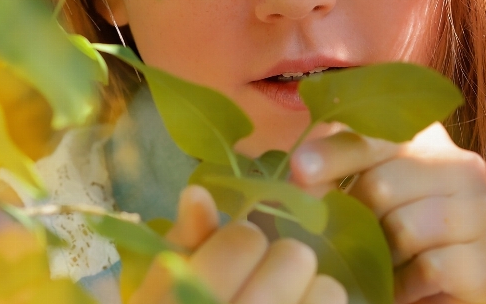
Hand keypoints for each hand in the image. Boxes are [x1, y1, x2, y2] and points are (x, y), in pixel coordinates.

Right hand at [131, 185, 346, 303]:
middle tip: (265, 281)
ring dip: (311, 293)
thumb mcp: (156, 293)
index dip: (242, 241)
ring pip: (328, 290)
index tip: (234, 256)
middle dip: (280, 262)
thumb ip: (180, 244)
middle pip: (293, 257)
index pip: (244, 239)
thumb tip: (199, 193)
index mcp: (187, 297)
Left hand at [290, 123, 485, 303]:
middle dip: (354, 218)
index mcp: (426, 139)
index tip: (299, 169)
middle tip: (345, 238)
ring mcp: (485, 212)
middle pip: (383, 184)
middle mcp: (463, 166)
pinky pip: (432, 267)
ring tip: (380, 261)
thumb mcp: (352, 195)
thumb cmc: (383, 235)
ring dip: (381, 254)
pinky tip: (402, 283)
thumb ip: (330, 173)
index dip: (334, 154)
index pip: (373, 137)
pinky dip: (406, 283)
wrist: (431, 289)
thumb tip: (300, 167)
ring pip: (406, 228)